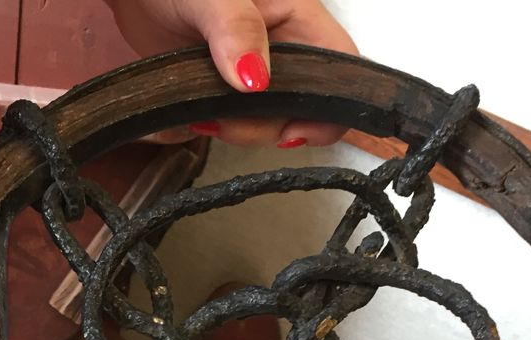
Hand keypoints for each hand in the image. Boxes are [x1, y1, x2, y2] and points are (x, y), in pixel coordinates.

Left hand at [105, 0, 357, 147]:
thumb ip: (236, 29)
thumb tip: (256, 81)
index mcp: (297, 17)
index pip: (339, 69)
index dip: (327, 108)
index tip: (290, 131)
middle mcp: (282, 49)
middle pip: (302, 108)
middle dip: (266, 126)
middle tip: (223, 120)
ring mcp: (253, 74)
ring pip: (268, 123)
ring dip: (237, 130)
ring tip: (201, 111)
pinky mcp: (224, 92)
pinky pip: (232, 124)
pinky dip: (214, 128)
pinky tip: (191, 113)